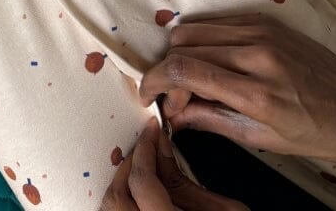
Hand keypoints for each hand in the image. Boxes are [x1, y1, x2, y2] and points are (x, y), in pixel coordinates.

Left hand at [101, 118, 248, 210]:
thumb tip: (161, 146)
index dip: (143, 150)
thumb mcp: (224, 210)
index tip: (150, 132)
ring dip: (120, 185)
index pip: (141, 182)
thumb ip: (185, 180)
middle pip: (117, 197)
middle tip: (144, 148)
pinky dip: (123, 203)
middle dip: (128, 166)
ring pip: (111, 210)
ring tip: (139, 168)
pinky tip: (135, 193)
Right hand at [139, 15, 335, 163]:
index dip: (155, 81)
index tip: (148, 95)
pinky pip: (215, 22)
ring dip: (181, 53)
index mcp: (256, 92)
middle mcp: (256, 55)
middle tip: (177, 96)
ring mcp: (261, 32)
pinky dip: (201, 40)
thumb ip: (210, 120)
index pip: (185, 72)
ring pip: (193, 29)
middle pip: (182, 45)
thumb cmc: (315, 133)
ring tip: (193, 79)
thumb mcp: (262, 138)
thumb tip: (171, 114)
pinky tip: (212, 61)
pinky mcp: (265, 20)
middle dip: (168, 71)